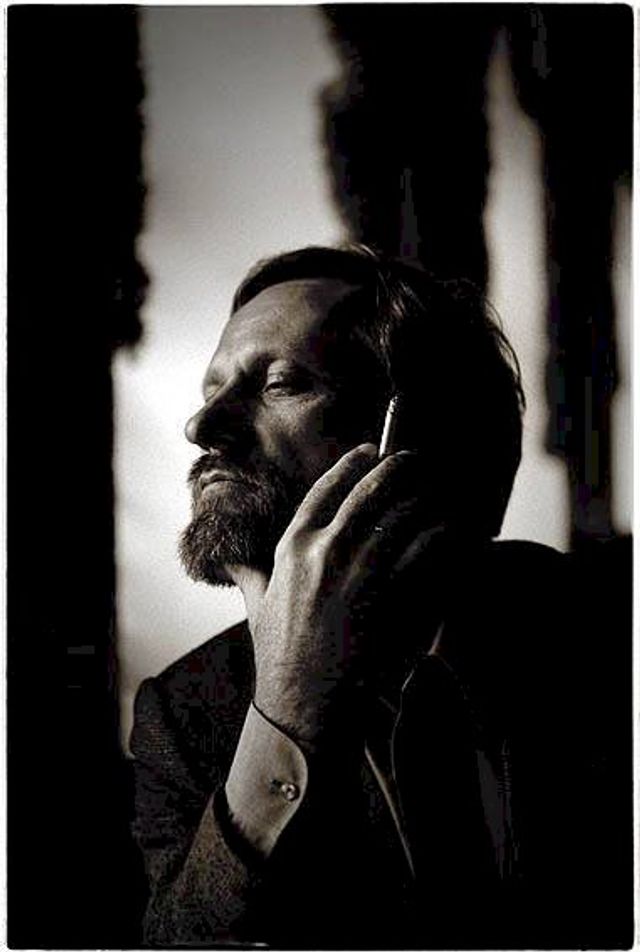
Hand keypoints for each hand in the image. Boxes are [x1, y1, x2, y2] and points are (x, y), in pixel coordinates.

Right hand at [249, 443, 435, 749]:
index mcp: (292, 548)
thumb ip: (246, 572)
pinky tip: (455, 530)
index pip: (325, 488)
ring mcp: (361, 576)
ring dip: (425, 499)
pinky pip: (428, 553)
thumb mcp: (255, 607)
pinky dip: (445, 536)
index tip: (370, 449)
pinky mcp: (392, 600)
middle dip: (397, 468)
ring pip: (404, 516)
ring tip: (439, 493)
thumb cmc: (279, 658)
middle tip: (414, 459)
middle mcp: (325, 554)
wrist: (304, 707)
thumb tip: (226, 553)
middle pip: (371, 492)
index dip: (351, 464)